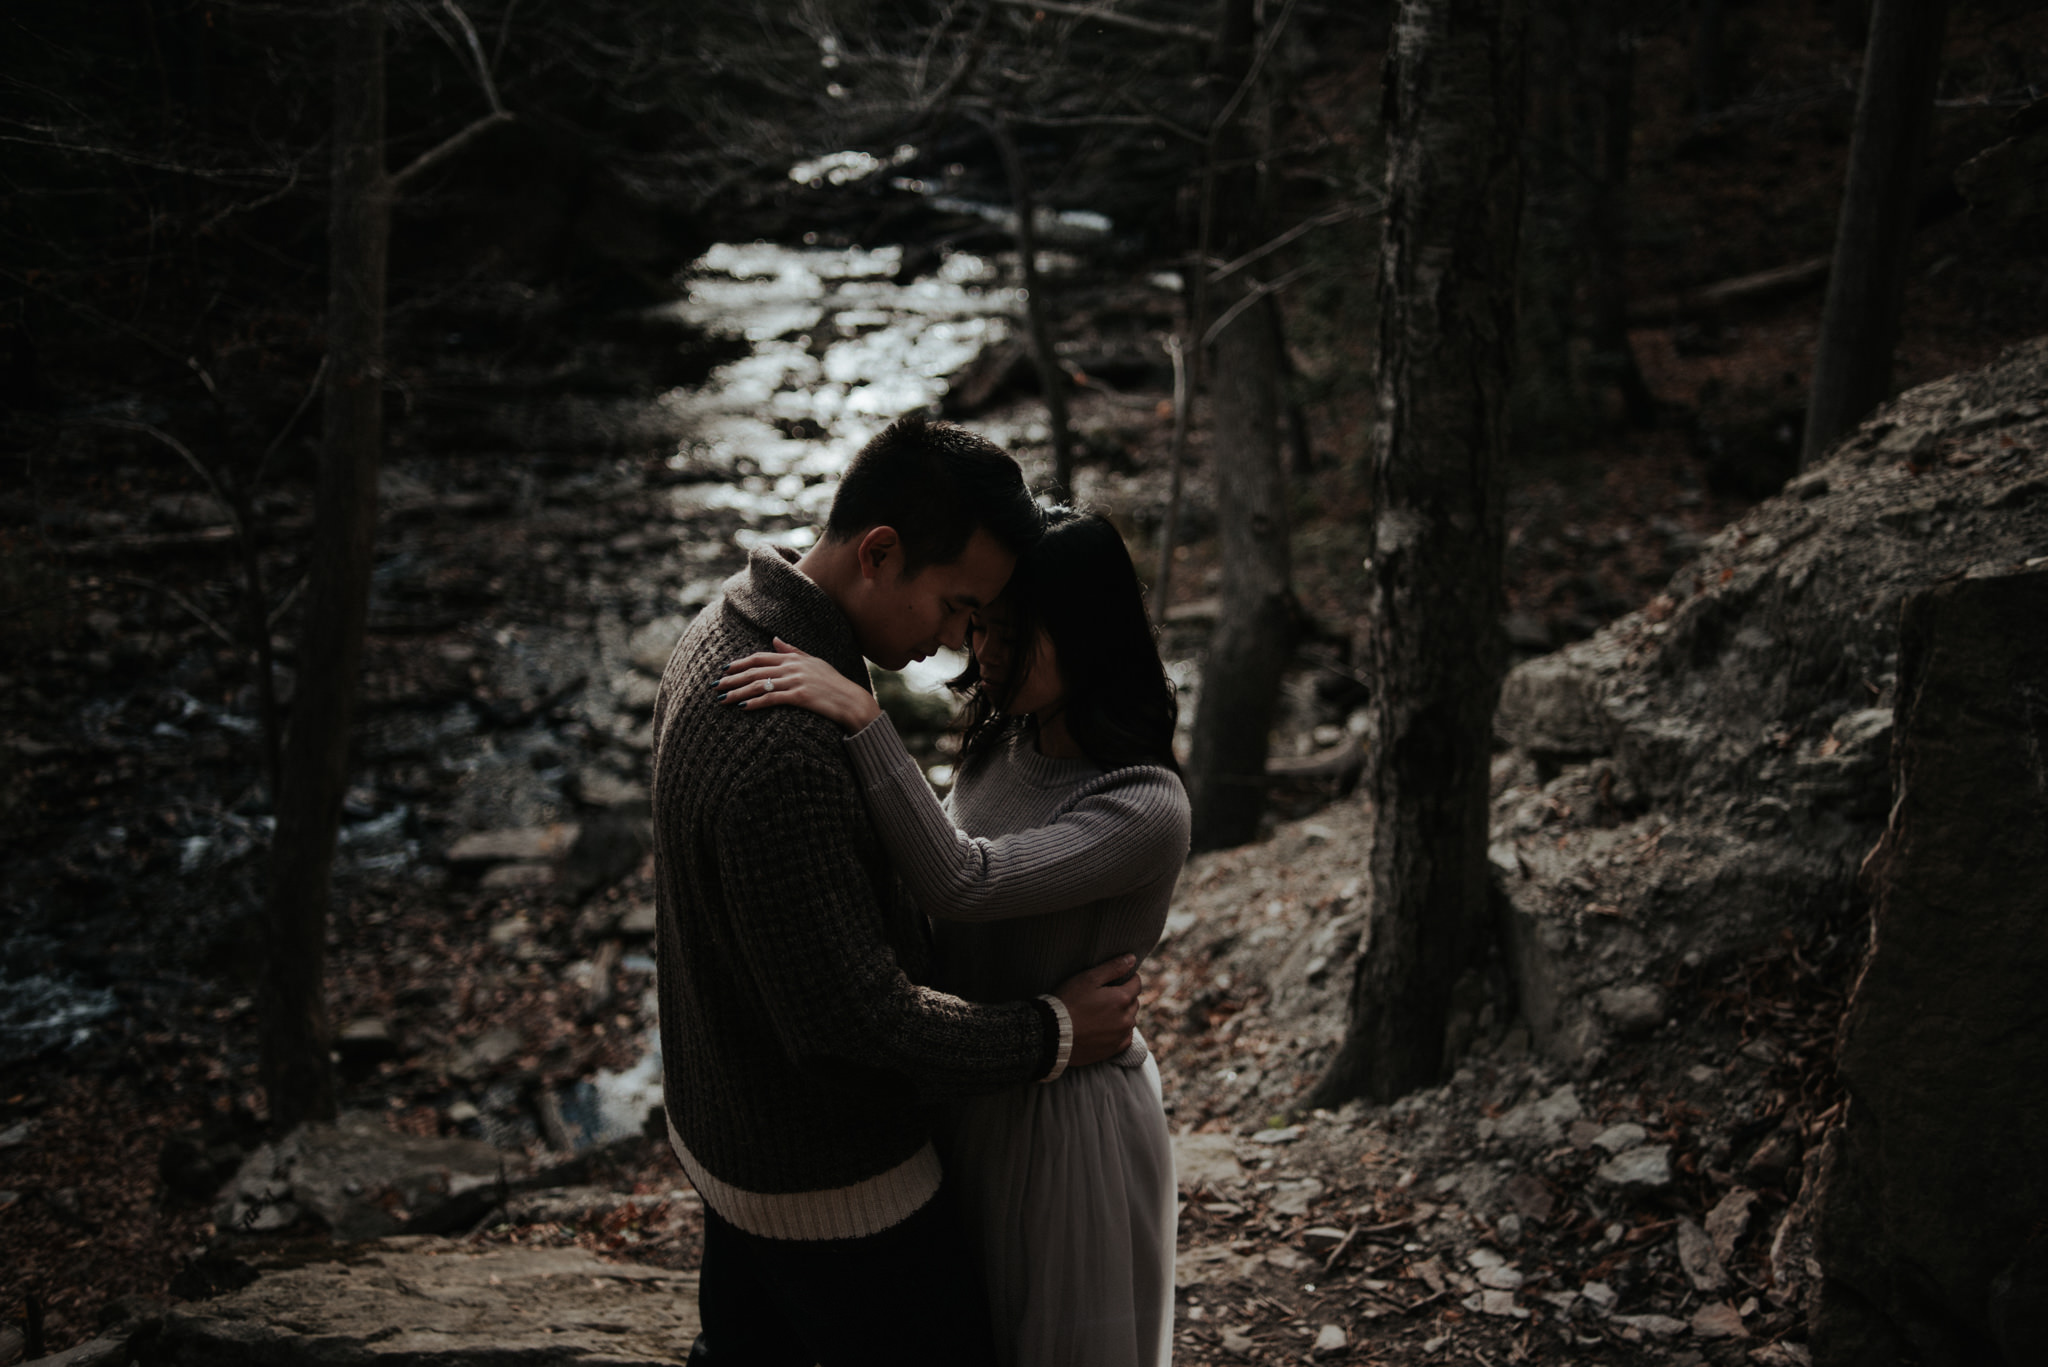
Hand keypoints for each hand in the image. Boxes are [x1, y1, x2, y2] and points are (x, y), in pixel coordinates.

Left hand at [719, 638, 882, 732]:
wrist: (852, 701)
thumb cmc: (833, 683)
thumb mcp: (814, 662)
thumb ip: (792, 650)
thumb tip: (775, 639)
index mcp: (793, 658)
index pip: (759, 657)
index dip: (739, 663)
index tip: (724, 669)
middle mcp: (792, 667)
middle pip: (754, 671)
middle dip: (732, 679)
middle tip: (715, 686)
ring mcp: (795, 681)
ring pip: (758, 685)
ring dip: (737, 693)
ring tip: (722, 700)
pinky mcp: (799, 696)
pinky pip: (771, 699)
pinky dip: (755, 703)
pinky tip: (742, 708)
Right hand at [1055, 954, 1141, 1067]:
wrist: (1053, 1034)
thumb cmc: (1068, 1002)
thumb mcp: (1088, 978)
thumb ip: (1113, 967)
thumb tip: (1132, 959)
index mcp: (1122, 998)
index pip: (1137, 983)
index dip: (1128, 978)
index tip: (1118, 978)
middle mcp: (1126, 1018)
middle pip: (1134, 1002)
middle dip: (1125, 996)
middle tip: (1107, 994)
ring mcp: (1120, 1036)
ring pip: (1130, 1020)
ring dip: (1123, 1014)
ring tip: (1104, 1012)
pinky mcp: (1113, 1050)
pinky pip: (1125, 1038)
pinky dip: (1120, 1032)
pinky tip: (1107, 1028)